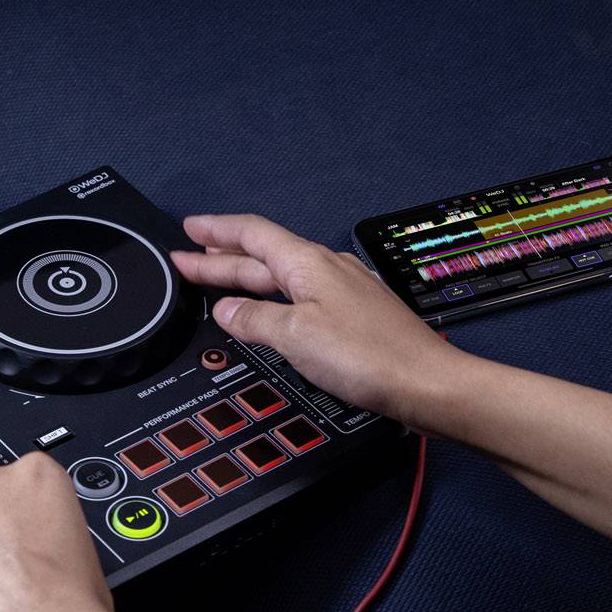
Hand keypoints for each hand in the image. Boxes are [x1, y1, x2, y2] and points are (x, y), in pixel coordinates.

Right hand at [173, 213, 462, 424]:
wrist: (426, 382)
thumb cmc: (369, 355)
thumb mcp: (296, 336)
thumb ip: (256, 321)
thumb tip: (226, 311)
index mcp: (308, 264)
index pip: (252, 235)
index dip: (217, 231)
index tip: (189, 229)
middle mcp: (326, 270)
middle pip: (263, 257)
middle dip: (221, 258)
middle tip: (185, 261)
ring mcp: (343, 292)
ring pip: (282, 277)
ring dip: (246, 278)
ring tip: (217, 280)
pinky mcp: (354, 316)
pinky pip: (301, 297)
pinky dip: (273, 299)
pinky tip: (267, 312)